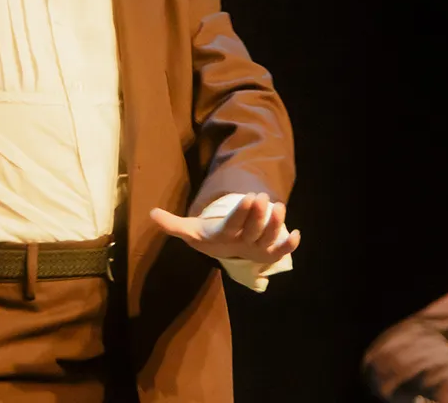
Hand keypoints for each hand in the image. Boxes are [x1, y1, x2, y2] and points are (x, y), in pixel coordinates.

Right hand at [149, 192, 299, 264]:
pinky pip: (281, 251)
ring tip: (279, 206)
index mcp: (223, 238)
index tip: (248, 196)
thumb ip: (172, 224)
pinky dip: (290, 245)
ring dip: (276, 225)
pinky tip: (297, 233)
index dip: (242, 214)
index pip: (233, 226)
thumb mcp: (190, 230)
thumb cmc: (207, 236)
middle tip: (262, 196)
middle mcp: (241, 245)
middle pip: (253, 232)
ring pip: (269, 240)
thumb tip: (150, 213)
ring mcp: (256, 249)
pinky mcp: (268, 252)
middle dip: (259, 215)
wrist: (222, 252)